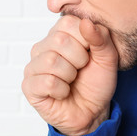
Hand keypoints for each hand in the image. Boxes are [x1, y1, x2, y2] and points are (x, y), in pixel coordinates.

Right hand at [22, 15, 118, 135]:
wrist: (91, 112)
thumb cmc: (96, 83)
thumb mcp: (107, 58)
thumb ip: (101, 38)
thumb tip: (86, 22)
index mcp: (59, 34)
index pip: (68, 22)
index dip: (85, 40)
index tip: (89, 55)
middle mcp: (42, 47)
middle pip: (59, 40)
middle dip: (79, 59)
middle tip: (80, 70)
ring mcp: (33, 66)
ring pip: (51, 61)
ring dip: (70, 76)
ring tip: (71, 81)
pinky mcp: (28, 85)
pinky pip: (47, 82)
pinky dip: (61, 90)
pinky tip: (62, 93)